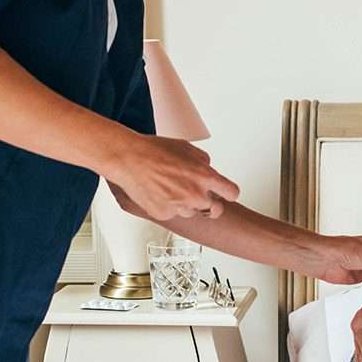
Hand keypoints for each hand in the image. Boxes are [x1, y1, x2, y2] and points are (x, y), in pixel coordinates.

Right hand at [104, 133, 239, 221]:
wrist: (129, 159)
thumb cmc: (154, 151)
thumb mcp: (187, 148)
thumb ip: (203, 161)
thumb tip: (208, 168)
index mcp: (205, 177)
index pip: (232, 193)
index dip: (228, 193)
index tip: (225, 193)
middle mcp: (195, 195)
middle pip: (216, 210)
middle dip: (210, 204)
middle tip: (199, 195)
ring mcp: (180, 207)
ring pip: (192, 212)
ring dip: (187, 204)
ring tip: (172, 188)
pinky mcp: (164, 214)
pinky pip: (172, 214)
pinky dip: (168, 206)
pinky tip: (159, 192)